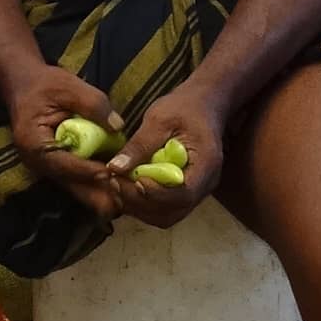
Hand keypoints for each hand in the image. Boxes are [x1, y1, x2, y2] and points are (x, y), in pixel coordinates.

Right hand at [6, 58, 128, 209]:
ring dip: (97, 193)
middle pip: (70, 183)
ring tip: (123, 201)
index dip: (88, 170)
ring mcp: (45, 166)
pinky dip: (94, 185)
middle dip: (96, 192)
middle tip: (122, 200)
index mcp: (34, 143)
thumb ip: (92, 104)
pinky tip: (116, 191)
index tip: (112, 174)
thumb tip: (118, 127)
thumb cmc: (43, 84)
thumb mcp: (67, 86)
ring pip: (74, 186)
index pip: (64, 163)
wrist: (24, 86)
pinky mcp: (56, 165)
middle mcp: (37, 161)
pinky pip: (76, 179)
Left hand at [111, 84, 224, 226]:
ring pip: (167, 216)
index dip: (156, 194)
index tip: (133, 180)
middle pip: (173, 211)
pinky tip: (125, 187)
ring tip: (116, 184)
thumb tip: (114, 167)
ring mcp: (195, 192)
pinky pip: (163, 209)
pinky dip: (142, 204)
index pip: (184, 194)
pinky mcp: (183, 193)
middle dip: (141, 203)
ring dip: (138, 207)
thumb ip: (139, 145)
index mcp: (206, 165)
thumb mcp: (160, 118)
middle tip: (115, 183)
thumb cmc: (185, 107)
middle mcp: (204, 185)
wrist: (203, 105)